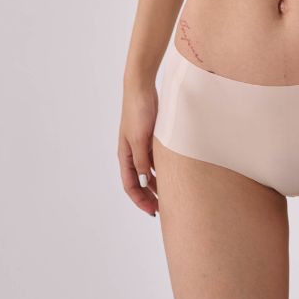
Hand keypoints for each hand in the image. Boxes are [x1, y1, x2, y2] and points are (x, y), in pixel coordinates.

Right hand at [118, 80, 159, 216]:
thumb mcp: (140, 139)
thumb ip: (142, 161)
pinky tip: (173, 173)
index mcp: (125, 155)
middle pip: (139, 181)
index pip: (130, 185)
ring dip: (156, 183)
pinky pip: (155, 159)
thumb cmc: (138, 111)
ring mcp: (141, 144)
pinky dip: (162, 169)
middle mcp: (131, 152)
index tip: (152, 211)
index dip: (140, 200)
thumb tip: (145, 182)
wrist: (142, 87)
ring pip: (148, 171)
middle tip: (163, 209)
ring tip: (169, 195)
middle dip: (149, 196)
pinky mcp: (150, 136)